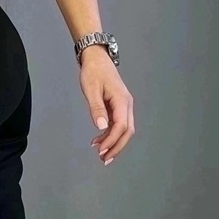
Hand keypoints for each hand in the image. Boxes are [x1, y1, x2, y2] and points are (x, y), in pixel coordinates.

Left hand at [79, 46, 134, 164]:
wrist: (96, 58)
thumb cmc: (93, 71)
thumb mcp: (92, 89)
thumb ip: (97, 108)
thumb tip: (102, 126)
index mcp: (122, 100)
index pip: (121, 126)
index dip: (112, 140)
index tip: (101, 151)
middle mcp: (126, 104)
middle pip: (127, 131)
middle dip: (117, 147)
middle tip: (104, 160)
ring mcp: (123, 105)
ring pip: (124, 129)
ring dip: (113, 142)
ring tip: (100, 153)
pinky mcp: (118, 106)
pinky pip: (118, 124)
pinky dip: (110, 134)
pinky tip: (99, 140)